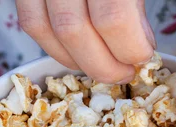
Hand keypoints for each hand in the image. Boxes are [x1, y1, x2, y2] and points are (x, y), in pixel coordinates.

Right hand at [16, 0, 155, 82]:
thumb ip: (135, 7)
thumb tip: (139, 46)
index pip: (113, 20)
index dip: (130, 49)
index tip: (143, 56)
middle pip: (75, 32)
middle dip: (105, 64)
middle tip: (125, 70)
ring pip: (50, 32)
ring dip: (79, 61)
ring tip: (103, 62)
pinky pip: (31, 23)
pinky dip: (55, 45)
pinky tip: (77, 49)